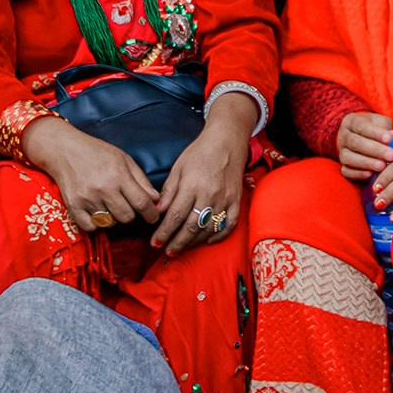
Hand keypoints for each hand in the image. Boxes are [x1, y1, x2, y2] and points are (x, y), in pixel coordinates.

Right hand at [21, 118, 160, 231]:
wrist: (63, 149)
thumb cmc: (96, 152)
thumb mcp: (123, 159)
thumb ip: (141, 180)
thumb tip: (156, 199)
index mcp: (118, 175)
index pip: (142, 203)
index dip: (151, 213)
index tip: (153, 216)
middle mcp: (103, 188)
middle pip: (127, 217)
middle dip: (131, 214)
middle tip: (126, 205)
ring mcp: (87, 199)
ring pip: (110, 223)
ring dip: (113, 217)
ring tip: (109, 204)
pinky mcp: (73, 206)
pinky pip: (91, 227)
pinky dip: (97, 223)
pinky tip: (97, 211)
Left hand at [152, 96, 255, 254]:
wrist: (227, 142)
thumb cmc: (199, 153)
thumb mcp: (178, 168)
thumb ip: (169, 192)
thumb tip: (158, 212)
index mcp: (192, 186)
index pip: (175, 216)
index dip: (164, 232)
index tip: (155, 243)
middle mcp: (209, 195)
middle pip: (191, 227)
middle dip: (177, 242)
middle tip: (168, 251)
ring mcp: (225, 200)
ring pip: (209, 229)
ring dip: (194, 242)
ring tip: (183, 247)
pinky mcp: (236, 201)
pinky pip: (228, 225)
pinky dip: (218, 236)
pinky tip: (206, 241)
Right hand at [337, 112, 392, 180]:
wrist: (362, 139)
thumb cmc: (375, 130)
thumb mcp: (382, 124)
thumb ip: (388, 129)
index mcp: (351, 122)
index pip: (361, 126)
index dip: (375, 133)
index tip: (389, 139)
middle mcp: (344, 136)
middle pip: (355, 142)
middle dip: (375, 150)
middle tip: (391, 156)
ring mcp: (341, 152)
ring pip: (348, 157)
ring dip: (366, 163)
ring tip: (382, 166)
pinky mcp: (342, 166)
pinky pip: (346, 171)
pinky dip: (358, 174)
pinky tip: (371, 174)